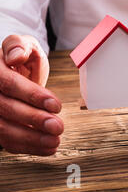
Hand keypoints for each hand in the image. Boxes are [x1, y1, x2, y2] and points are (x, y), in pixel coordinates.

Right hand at [0, 35, 63, 155]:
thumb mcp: (23, 44)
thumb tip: (15, 55)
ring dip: (31, 139)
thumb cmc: (20, 57)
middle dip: (35, 119)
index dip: (33, 95)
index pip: (9, 84)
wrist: (12, 69)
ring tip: (55, 141)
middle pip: (6, 109)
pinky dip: (27, 146)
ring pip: (3, 129)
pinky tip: (47, 147)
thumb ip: (19, 45)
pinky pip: (5, 140)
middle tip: (58, 126)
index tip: (56, 105)